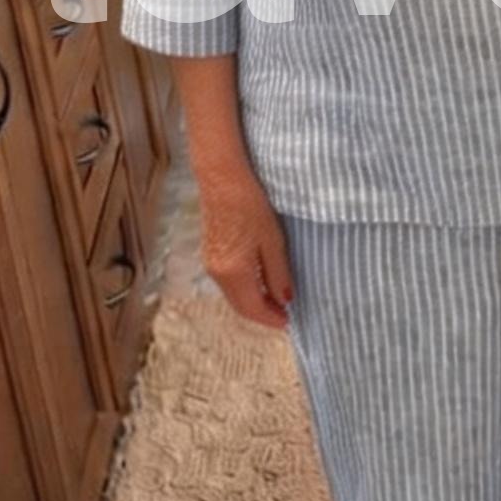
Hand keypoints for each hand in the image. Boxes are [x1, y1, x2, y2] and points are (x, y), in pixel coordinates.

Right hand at [200, 166, 293, 330]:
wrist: (222, 178)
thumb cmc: (250, 204)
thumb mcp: (273, 240)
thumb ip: (278, 274)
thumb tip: (285, 300)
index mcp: (234, 272)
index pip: (253, 308)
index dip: (272, 318)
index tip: (290, 322)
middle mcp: (217, 273)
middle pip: (241, 305)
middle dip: (263, 313)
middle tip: (286, 315)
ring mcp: (211, 263)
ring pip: (234, 294)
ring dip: (253, 302)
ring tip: (277, 299)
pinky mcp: (210, 253)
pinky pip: (228, 281)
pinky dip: (245, 288)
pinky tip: (260, 282)